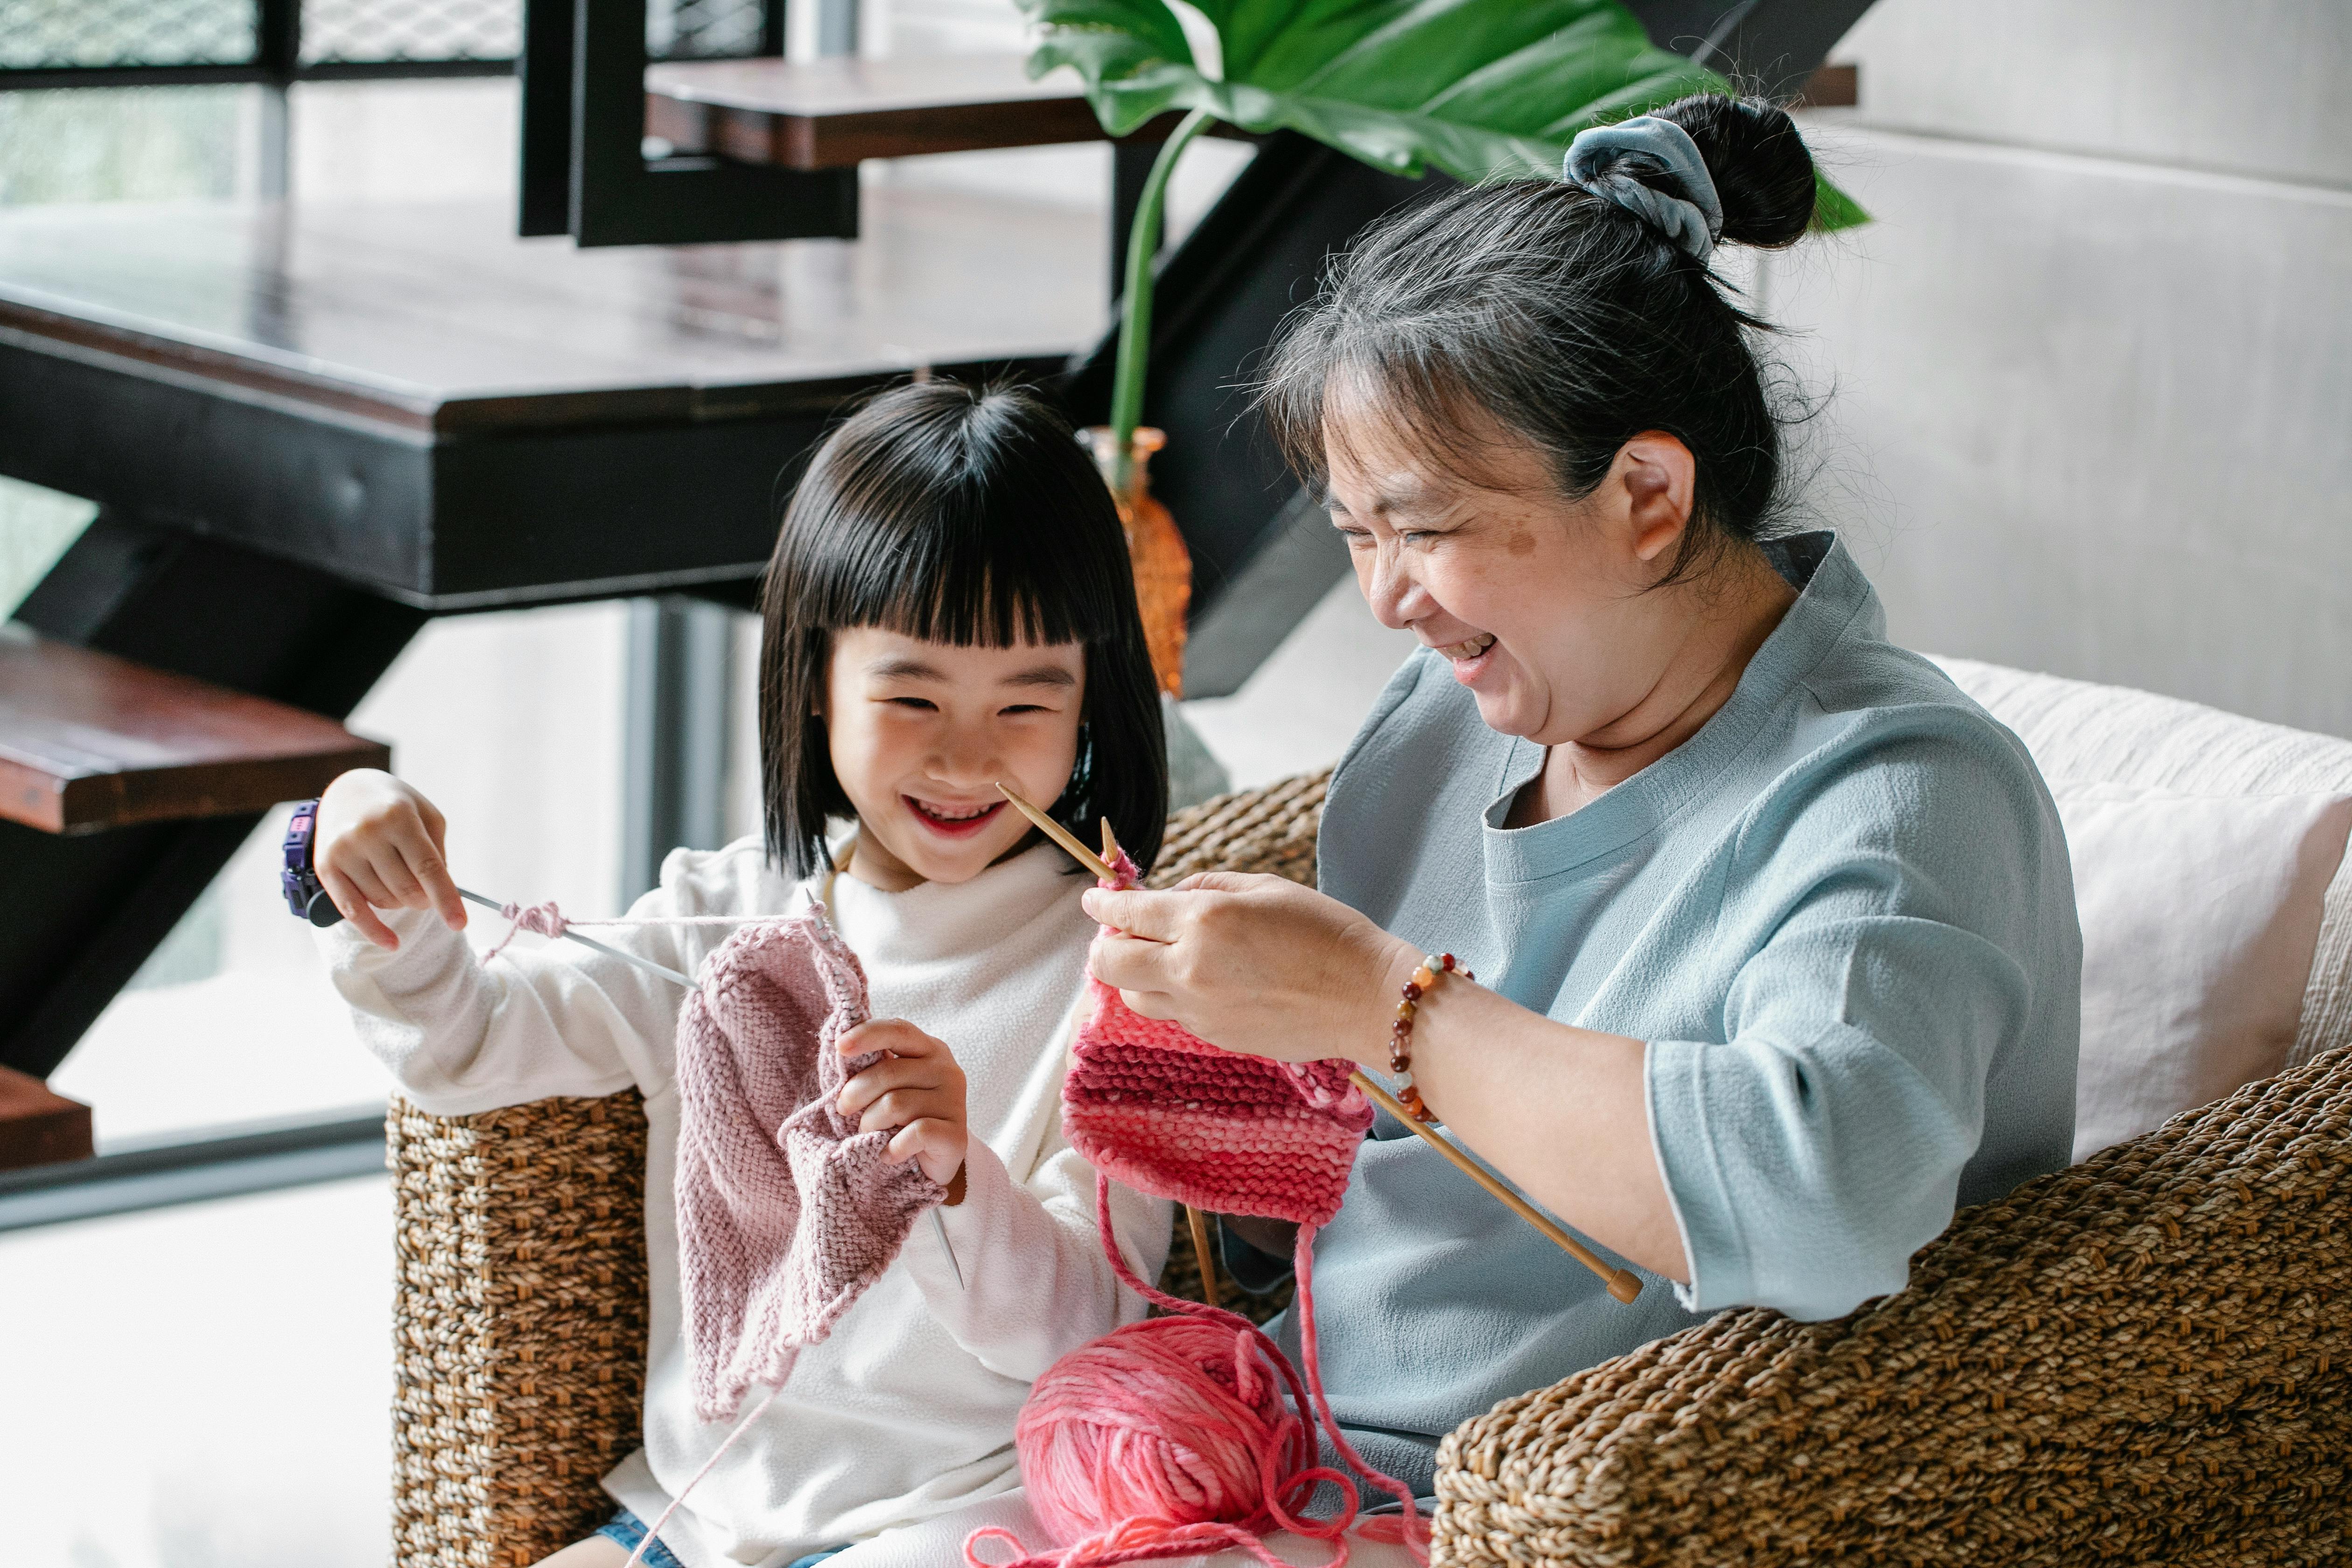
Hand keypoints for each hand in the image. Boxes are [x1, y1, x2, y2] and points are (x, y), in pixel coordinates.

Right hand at [314, 769, 466, 949]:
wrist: (347, 790)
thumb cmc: (395, 806)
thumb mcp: (427, 815)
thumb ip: (438, 852)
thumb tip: (440, 893)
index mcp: (398, 817)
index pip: (427, 867)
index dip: (446, 899)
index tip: (460, 923)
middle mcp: (367, 833)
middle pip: (407, 890)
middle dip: (425, 899)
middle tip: (426, 891)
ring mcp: (343, 851)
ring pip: (384, 901)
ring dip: (401, 901)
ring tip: (399, 879)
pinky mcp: (325, 867)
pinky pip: (352, 912)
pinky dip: (374, 931)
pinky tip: (392, 943)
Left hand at [836, 1019, 968, 1187]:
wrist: (935, 1160)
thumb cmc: (903, 1117)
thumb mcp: (888, 1085)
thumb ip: (873, 1065)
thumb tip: (840, 1047)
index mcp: (929, 1049)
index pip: (898, 1030)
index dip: (867, 1035)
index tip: (840, 1047)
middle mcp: (946, 1069)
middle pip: (888, 1072)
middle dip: (855, 1093)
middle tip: (844, 1109)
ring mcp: (954, 1102)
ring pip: (895, 1105)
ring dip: (870, 1123)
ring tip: (870, 1133)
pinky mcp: (955, 1135)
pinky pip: (914, 1134)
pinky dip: (892, 1147)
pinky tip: (888, 1154)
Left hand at [1079, 872, 1418, 1065]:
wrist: (1367, 998)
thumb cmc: (1326, 932)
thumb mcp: (1266, 887)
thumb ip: (1208, 887)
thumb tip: (1172, 895)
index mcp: (1203, 920)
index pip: (1127, 913)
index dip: (1102, 903)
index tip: (1094, 896)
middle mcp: (1190, 968)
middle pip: (1110, 963)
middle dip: (1104, 945)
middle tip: (1117, 933)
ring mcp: (1199, 1010)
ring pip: (1133, 997)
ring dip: (1132, 976)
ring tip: (1155, 959)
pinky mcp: (1214, 1037)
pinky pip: (1171, 1016)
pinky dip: (1168, 997)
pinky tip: (1194, 982)